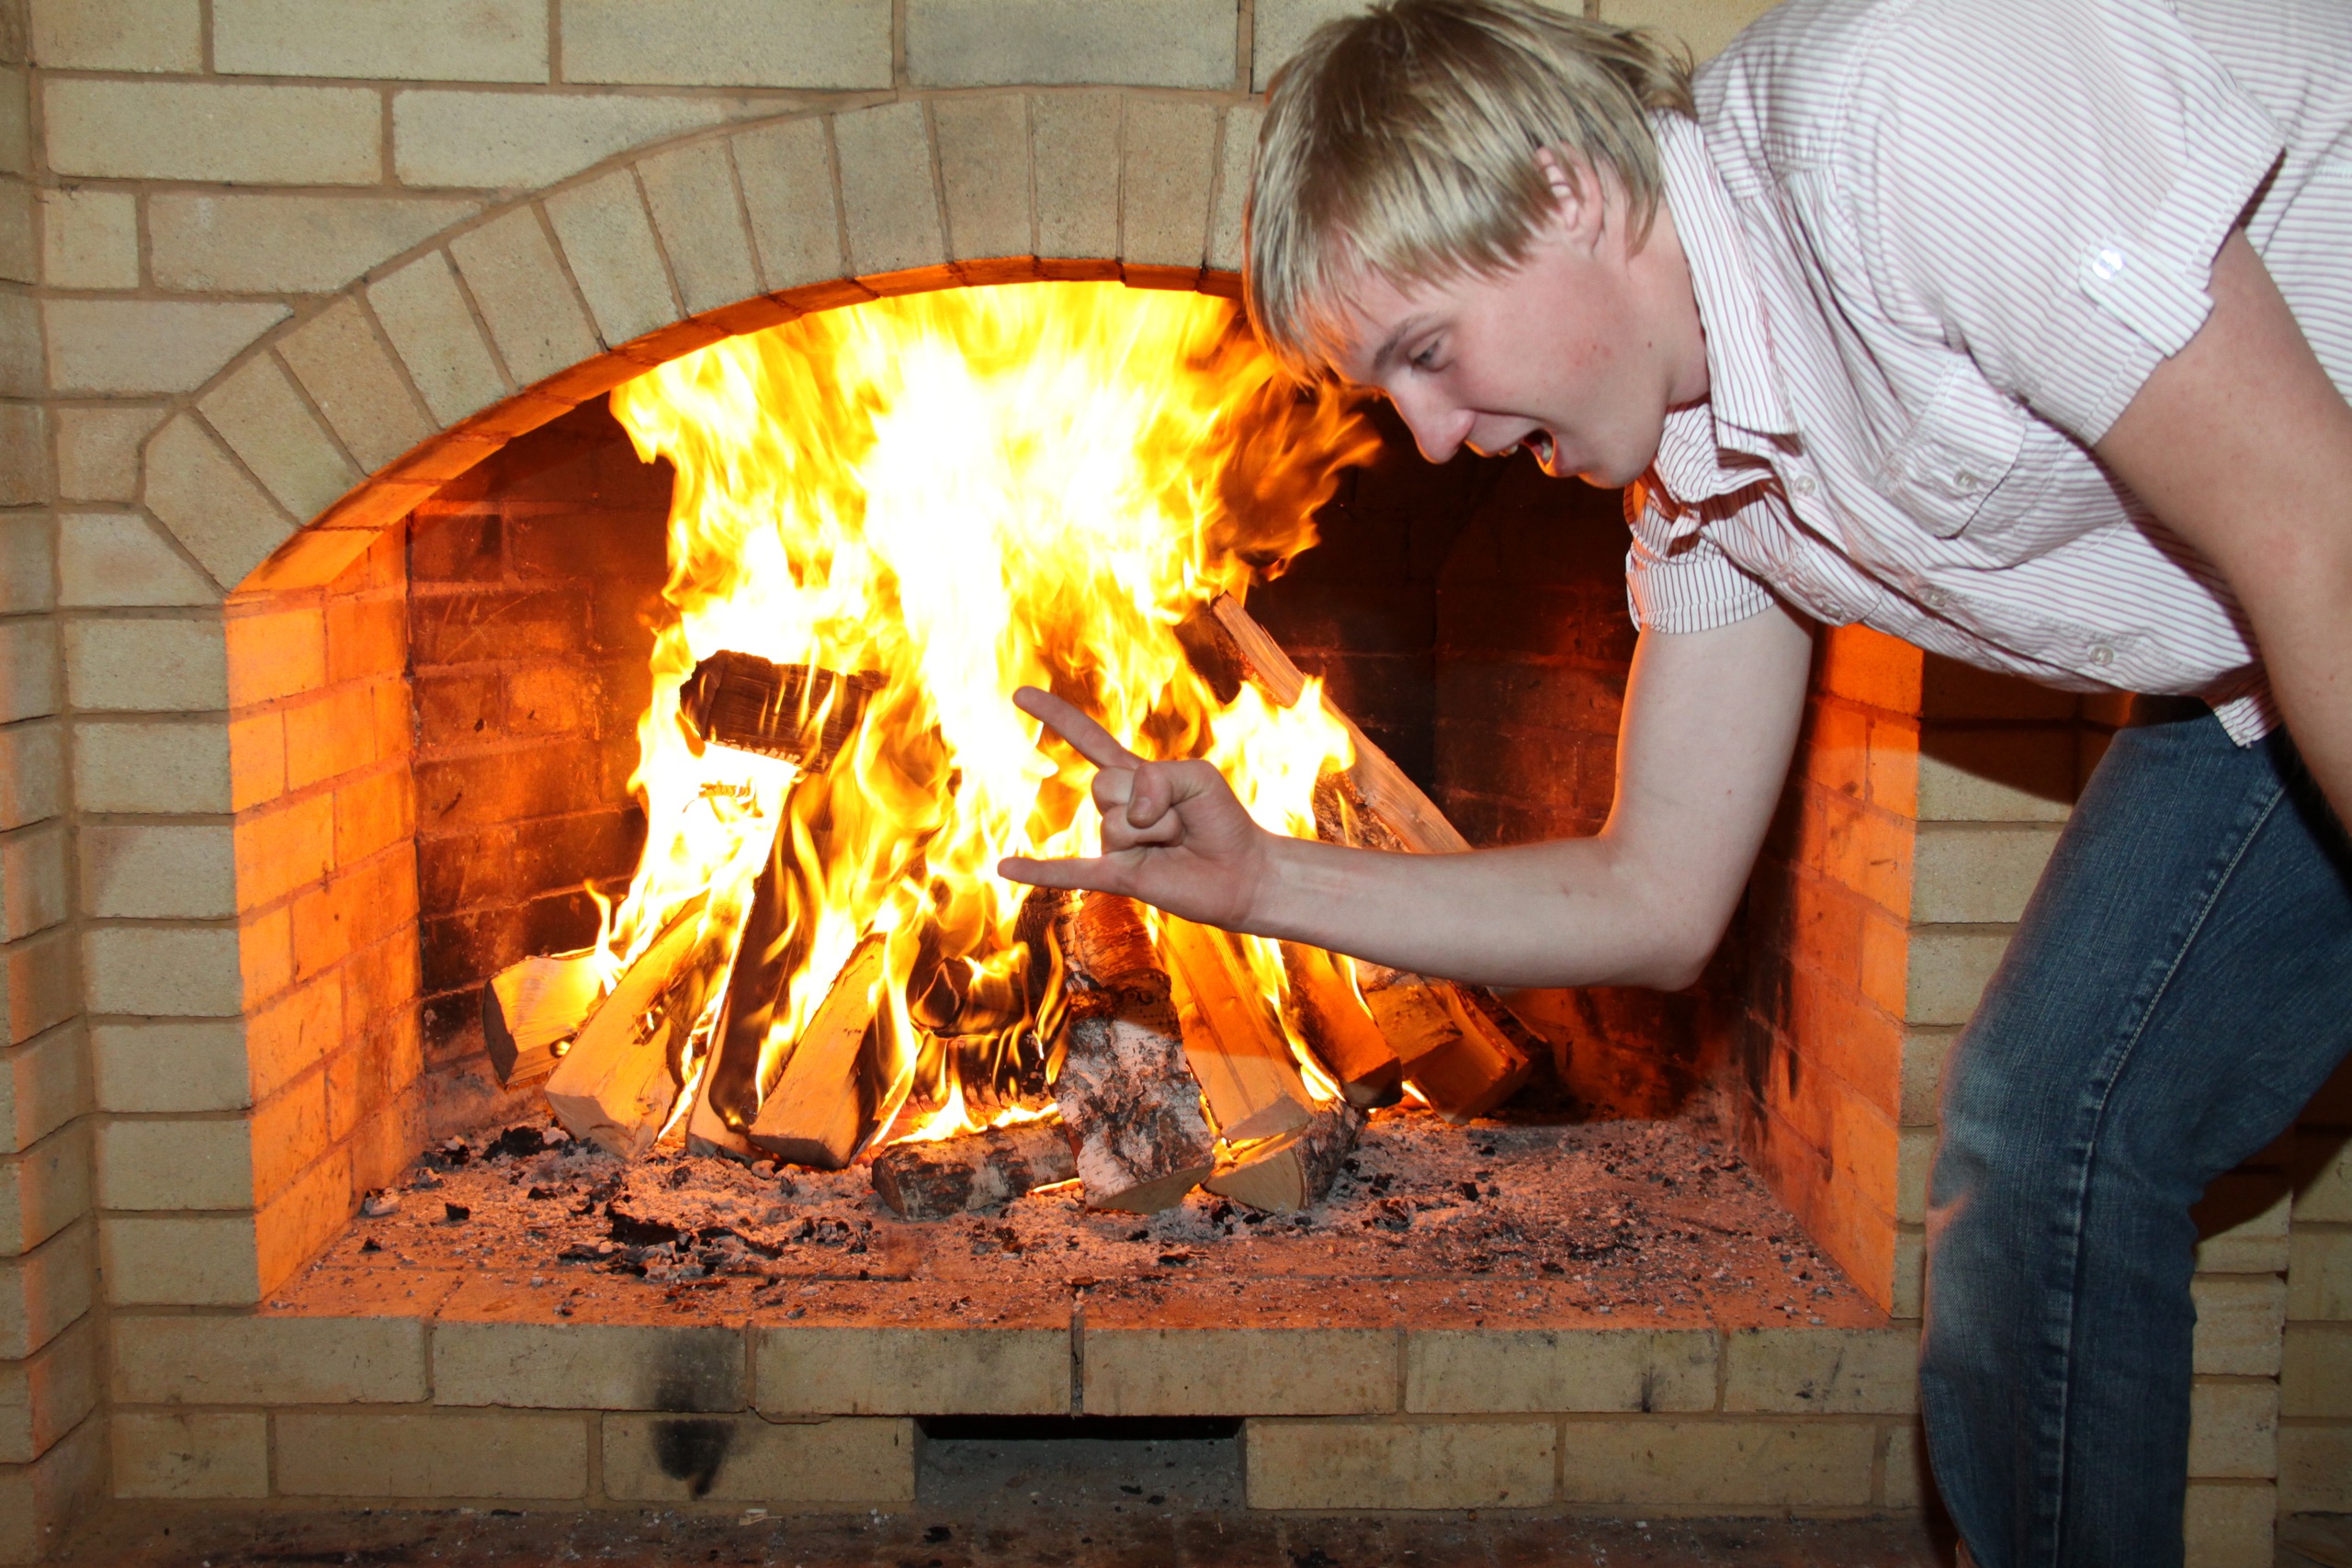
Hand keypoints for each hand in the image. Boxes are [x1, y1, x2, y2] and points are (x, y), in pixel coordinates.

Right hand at [995, 686, 1273, 928]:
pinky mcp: (1117, 877)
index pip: (1088, 739)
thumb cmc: (1221, 820)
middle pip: (1104, 785)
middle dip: (1153, 800)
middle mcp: (1116, 807)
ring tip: (1176, 843)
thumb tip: (1129, 813)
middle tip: (1180, 819)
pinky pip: (1070, 872)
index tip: (1021, 694)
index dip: (1056, 716)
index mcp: (1134, 775)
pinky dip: (1037, 870)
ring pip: (1114, 824)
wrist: (1243, 872)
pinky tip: (1005, 868)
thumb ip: (1160, 778)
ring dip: (1157, 832)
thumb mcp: (1198, 777)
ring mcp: (1114, 843)